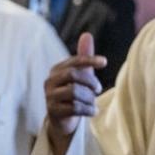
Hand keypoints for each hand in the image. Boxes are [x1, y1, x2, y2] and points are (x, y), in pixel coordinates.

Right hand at [44, 33, 107, 154]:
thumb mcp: (81, 74)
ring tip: (93, 102)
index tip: (104, 62)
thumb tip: (87, 35)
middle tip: (98, 89)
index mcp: (56, 69)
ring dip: (89, 98)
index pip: (74, 61)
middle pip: (73, 75)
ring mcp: (49, 97)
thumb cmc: (74, 92)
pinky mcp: (53, 111)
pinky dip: (88, 109)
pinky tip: (93, 111)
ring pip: (74, 92)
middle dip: (90, 81)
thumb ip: (84, 56)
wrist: (63, 119)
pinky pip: (75, 108)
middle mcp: (49, 81)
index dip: (90, 60)